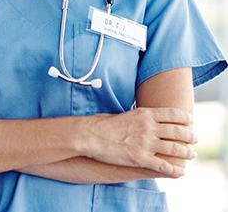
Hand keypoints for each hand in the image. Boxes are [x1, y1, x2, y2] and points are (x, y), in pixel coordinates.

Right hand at [82, 107, 197, 177]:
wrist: (90, 135)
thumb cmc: (103, 123)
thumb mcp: (125, 113)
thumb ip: (139, 116)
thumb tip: (145, 118)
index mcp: (145, 114)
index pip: (173, 114)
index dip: (185, 118)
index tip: (191, 121)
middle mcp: (148, 127)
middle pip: (178, 131)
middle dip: (190, 136)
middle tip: (195, 139)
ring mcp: (146, 143)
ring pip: (175, 149)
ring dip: (187, 153)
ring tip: (192, 155)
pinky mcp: (140, 159)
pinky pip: (164, 166)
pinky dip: (175, 170)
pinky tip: (180, 172)